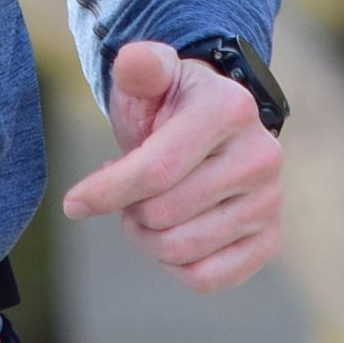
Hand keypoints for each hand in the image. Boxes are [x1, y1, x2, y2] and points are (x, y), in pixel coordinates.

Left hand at [60, 39, 282, 293]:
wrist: (211, 126)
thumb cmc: (168, 104)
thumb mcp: (150, 77)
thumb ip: (140, 66)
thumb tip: (135, 64)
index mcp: (230, 109)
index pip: (156, 171)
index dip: (106, 192)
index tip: (73, 202)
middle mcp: (261, 156)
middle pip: (164, 215)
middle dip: (129, 210)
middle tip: (128, 192)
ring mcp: (269, 201)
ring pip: (182, 251)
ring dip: (147, 239)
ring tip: (145, 210)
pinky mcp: (269, 239)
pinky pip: (208, 278)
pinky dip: (175, 266)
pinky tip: (169, 235)